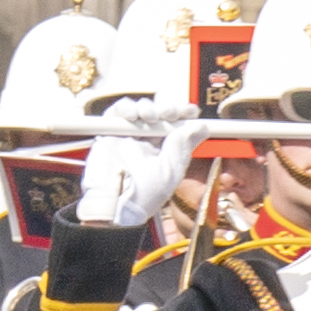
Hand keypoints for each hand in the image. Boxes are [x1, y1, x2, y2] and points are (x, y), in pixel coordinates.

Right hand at [73, 108, 202, 226]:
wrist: (116, 204)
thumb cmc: (145, 195)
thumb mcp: (171, 169)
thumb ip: (184, 144)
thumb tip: (202, 126)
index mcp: (164, 150)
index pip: (176, 125)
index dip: (183, 114)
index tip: (190, 111)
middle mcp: (147, 141)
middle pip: (159, 112)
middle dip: (167, 107)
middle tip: (168, 113)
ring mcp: (128, 136)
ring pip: (139, 108)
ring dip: (147, 106)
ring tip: (149, 116)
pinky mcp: (108, 133)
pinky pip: (117, 112)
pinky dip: (125, 107)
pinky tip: (132, 115)